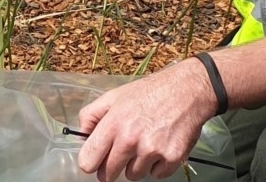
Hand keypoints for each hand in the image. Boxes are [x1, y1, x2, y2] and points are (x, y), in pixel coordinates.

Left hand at [77, 59, 216, 181]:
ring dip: (134, 165)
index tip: (92, 163)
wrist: (183, 92)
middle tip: (115, 159)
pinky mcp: (172, 159)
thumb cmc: (146, 93)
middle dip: (109, 168)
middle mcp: (130, 140)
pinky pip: (156, 175)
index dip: (89, 163)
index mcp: (113, 123)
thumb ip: (91, 115)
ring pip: (133, 175)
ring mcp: (152, 151)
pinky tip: (158, 147)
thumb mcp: (112, 96)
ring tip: (141, 145)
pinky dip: (155, 166)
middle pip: (109, 173)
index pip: (89, 158)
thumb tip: (82, 135)